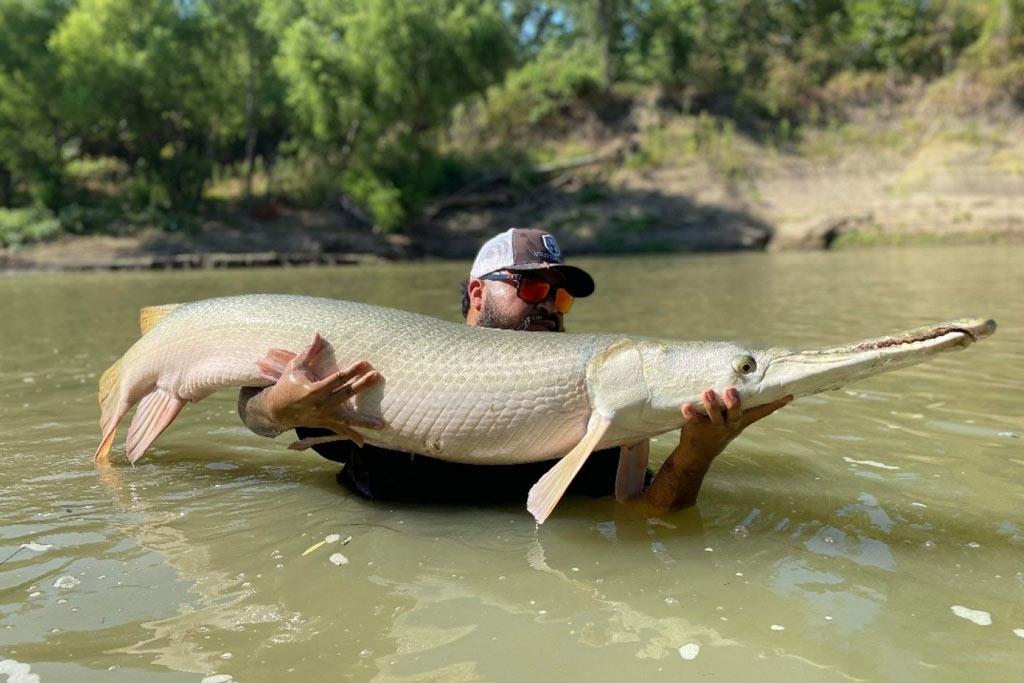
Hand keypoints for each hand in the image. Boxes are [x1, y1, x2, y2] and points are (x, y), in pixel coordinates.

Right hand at [256, 333, 384, 444]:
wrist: (276, 411)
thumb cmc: (286, 385)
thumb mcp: (295, 367)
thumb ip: (308, 352)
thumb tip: (318, 334)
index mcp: (312, 390)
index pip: (336, 379)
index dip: (350, 371)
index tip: (364, 363)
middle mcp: (320, 405)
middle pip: (345, 394)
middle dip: (361, 385)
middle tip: (376, 376)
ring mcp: (324, 416)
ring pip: (347, 418)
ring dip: (364, 421)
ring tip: (382, 424)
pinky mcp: (325, 423)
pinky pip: (340, 431)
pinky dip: (351, 436)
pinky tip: (363, 442)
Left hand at [641, 386, 791, 508]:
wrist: (697, 455)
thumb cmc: (717, 431)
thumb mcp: (732, 421)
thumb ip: (739, 407)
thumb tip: (747, 386)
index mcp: (739, 421)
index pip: (760, 412)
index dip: (775, 404)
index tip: (788, 395)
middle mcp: (728, 424)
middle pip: (735, 413)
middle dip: (734, 402)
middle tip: (731, 390)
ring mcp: (713, 427)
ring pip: (714, 415)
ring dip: (712, 404)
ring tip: (708, 392)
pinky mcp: (697, 428)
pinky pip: (693, 420)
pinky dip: (690, 413)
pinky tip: (685, 406)